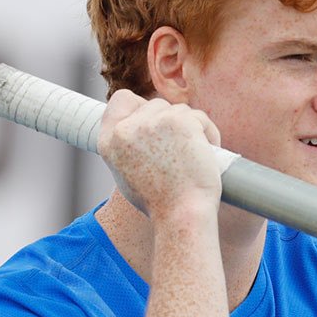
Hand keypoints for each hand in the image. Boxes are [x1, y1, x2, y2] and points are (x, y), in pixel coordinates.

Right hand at [97, 89, 222, 217]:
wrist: (181, 216)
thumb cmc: (160, 204)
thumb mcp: (127, 174)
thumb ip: (129, 147)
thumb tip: (140, 126)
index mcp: (108, 141)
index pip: (122, 100)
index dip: (141, 107)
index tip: (155, 122)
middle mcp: (126, 129)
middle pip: (156, 105)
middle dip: (171, 123)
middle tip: (180, 151)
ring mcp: (152, 123)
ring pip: (179, 110)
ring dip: (191, 128)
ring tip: (194, 157)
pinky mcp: (180, 121)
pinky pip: (199, 117)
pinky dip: (208, 133)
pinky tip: (207, 154)